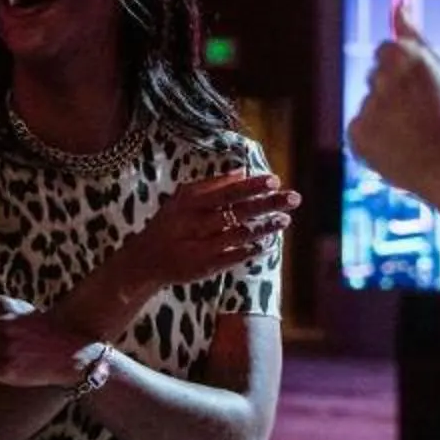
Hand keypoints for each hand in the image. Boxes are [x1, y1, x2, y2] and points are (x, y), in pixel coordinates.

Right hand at [105, 171, 297, 293]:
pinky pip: (232, 257)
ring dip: (264, 228)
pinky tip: (267, 244)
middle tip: (294, 198)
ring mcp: (200, 246)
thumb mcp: (183, 198)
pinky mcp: (204, 267)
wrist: (145, 260)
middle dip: (267, 204)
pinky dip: (250, 251)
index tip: (274, 180)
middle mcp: (195, 223)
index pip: (226, 191)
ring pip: (238, 234)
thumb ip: (212, 185)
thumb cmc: (170, 223)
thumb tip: (242, 172)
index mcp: (190, 202)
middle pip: (236, 211)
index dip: (251, 187)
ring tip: (285, 219)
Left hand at [349, 0, 439, 200]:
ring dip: (383, 117)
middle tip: (420, 116)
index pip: (387, 51)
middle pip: (374, 76)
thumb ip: (412, 32)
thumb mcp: (436, 66)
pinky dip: (373, 139)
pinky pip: (359, 130)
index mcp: (403, 54)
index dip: (406, 73)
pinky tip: (395, 148)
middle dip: (391, 93)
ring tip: (410, 136)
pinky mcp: (355, 133)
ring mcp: (366, 105)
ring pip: (368, 104)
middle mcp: (381, 76)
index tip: (422, 90)